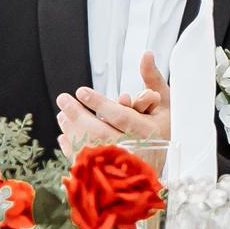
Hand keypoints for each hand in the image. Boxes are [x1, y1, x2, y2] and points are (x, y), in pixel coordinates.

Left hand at [54, 53, 171, 155]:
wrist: (167, 162)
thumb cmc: (166, 128)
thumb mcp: (166, 101)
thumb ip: (153, 78)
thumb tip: (146, 53)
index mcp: (149, 131)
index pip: (119, 116)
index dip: (99, 103)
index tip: (81, 91)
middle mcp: (135, 150)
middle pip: (99, 133)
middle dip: (77, 114)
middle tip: (63, 98)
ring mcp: (121, 164)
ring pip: (90, 148)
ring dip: (72, 129)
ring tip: (62, 113)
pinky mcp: (111, 174)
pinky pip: (87, 162)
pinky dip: (72, 148)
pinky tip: (64, 135)